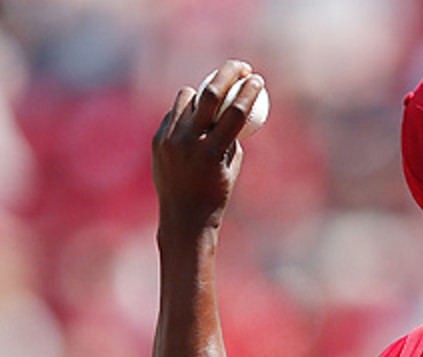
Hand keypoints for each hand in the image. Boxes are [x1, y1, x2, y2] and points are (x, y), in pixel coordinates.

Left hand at [151, 59, 263, 235]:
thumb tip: (235, 109)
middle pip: (210, 94)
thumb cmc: (217, 194)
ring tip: (213, 100)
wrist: (184, 216)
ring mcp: (170, 139)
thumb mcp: (231, 166)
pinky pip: (174, 114)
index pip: (235, 112)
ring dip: (202, 94)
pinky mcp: (158, 139)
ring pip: (187, 98)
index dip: (249, 91)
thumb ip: (230, 137)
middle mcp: (189, 141)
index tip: (258, 79)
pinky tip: (193, 123)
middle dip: (228, 73)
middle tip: (241, 67)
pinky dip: (186, 113)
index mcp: (213, 151)